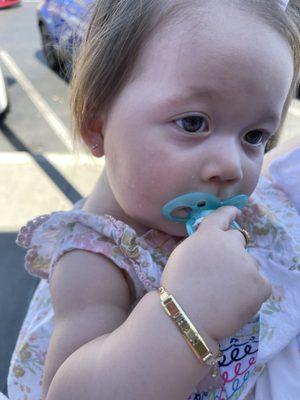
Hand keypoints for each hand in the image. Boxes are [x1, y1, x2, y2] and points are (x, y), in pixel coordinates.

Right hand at [160, 206, 271, 340]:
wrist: (186, 315)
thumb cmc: (178, 287)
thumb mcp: (182, 253)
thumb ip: (200, 242)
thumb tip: (213, 242)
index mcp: (209, 235)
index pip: (223, 216)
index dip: (230, 212)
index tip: (235, 212)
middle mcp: (230, 244)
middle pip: (239, 239)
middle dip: (233, 249)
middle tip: (222, 269)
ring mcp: (248, 264)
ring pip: (249, 264)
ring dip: (241, 272)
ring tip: (225, 292)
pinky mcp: (260, 285)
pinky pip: (259, 283)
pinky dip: (251, 291)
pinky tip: (236, 301)